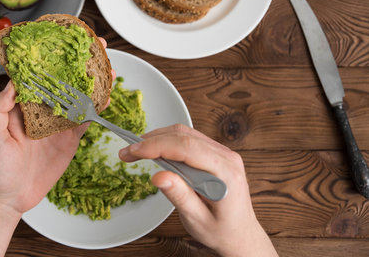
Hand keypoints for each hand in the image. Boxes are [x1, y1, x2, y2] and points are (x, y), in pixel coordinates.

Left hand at [0, 37, 113, 215]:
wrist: (10, 197)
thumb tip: (13, 82)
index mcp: (22, 104)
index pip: (38, 73)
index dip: (52, 57)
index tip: (64, 41)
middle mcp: (41, 109)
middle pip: (63, 80)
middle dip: (79, 63)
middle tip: (96, 46)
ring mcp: (57, 123)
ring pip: (78, 96)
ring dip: (93, 82)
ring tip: (107, 68)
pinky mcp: (69, 138)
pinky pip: (85, 120)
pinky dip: (97, 108)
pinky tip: (107, 96)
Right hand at [119, 124, 277, 256]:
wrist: (241, 234)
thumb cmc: (221, 231)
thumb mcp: (197, 220)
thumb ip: (180, 196)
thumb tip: (158, 176)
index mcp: (226, 173)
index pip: (187, 149)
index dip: (157, 146)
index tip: (134, 150)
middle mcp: (227, 157)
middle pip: (184, 136)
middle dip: (152, 141)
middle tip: (127, 152)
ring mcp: (223, 153)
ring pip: (186, 133)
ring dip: (158, 138)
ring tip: (135, 150)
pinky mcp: (216, 153)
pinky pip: (190, 140)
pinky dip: (168, 142)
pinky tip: (153, 150)